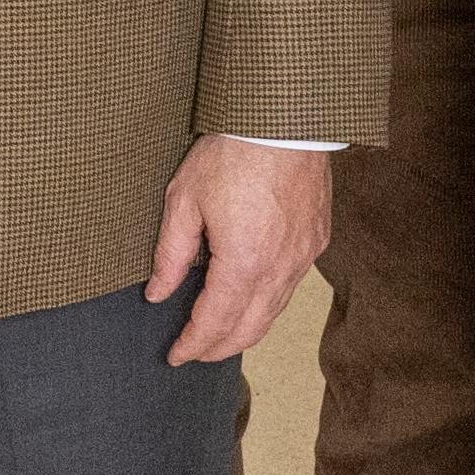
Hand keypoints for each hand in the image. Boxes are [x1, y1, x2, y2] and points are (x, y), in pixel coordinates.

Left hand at [147, 138, 330, 369]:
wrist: (285, 118)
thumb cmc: (233, 152)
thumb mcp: (184, 200)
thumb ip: (171, 254)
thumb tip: (158, 292)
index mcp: (244, 261)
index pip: (216, 323)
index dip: (194, 345)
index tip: (176, 356)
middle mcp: (279, 267)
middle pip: (250, 329)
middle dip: (220, 348)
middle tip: (195, 353)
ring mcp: (303, 255)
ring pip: (274, 312)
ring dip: (246, 330)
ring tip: (220, 335)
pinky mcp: (316, 239)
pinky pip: (291, 286)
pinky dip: (269, 303)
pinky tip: (252, 299)